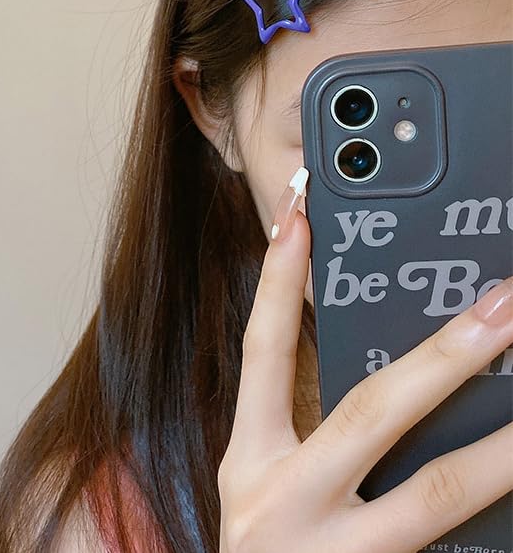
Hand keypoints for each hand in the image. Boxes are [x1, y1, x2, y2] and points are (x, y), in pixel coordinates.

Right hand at [217, 168, 512, 552]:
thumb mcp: (269, 487)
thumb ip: (312, 431)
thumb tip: (389, 365)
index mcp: (252, 463)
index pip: (261, 353)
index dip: (278, 284)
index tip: (300, 219)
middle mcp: (288, 503)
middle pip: (370, 412)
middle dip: (443, 355)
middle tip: (504, 306)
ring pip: (435, 494)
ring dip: (500, 449)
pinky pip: (449, 550)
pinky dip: (497, 519)